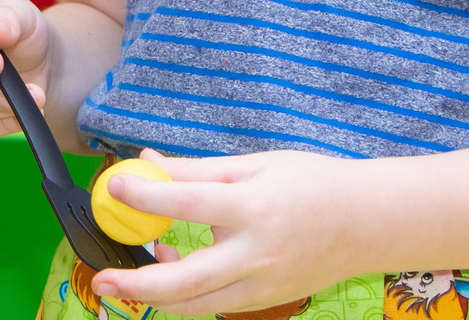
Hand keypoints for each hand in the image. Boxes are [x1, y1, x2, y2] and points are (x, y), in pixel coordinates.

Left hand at [91, 149, 364, 316]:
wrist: (368, 224)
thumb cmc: (312, 184)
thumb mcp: (255, 165)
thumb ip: (197, 170)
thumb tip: (147, 163)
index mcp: (255, 208)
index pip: (190, 202)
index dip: (147, 195)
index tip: (116, 186)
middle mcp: (258, 254)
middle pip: (187, 281)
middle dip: (138, 285)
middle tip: (100, 280)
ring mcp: (263, 285)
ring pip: (197, 306)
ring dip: (157, 296)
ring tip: (130, 274)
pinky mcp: (266, 301)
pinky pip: (215, 305)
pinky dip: (186, 295)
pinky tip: (173, 266)